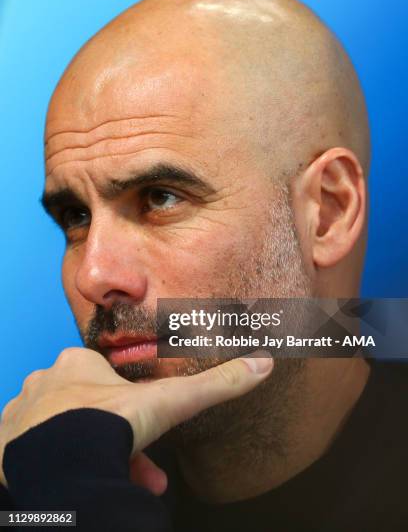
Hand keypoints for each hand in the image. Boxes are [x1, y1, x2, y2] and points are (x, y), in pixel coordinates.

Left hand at [0, 348, 272, 492]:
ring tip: (106, 481)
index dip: (127, 406)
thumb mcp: (169, 403)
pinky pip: (32, 452)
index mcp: (76, 364)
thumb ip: (215, 385)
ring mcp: (20, 415)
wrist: (60, 465)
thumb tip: (263, 363)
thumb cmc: (108, 424)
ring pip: (58, 432)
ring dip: (84, 454)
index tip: (142, 431)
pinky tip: (73, 483)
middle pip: (82, 408)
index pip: (103, 377)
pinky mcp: (6, 446)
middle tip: (130, 466)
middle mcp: (44, 384)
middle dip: (109, 438)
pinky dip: (53, 465)